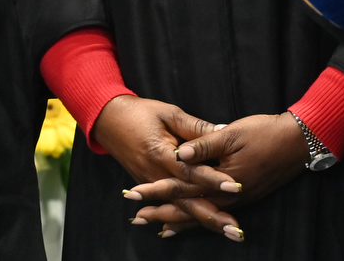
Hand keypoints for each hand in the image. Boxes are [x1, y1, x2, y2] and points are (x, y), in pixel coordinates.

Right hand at [93, 97, 240, 240]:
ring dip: (203, 220)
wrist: (108, 120)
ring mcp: (150, 183)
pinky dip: (184, 219)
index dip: (212, 179)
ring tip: (226, 230)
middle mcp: (155, 174)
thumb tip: (223, 130)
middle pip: (186, 199)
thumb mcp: (169, 113)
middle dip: (212, 214)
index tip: (234, 186)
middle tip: (234, 227)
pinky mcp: (148, 186)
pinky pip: (170, 205)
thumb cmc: (141, 113)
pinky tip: (200, 227)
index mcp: (161, 153)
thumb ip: (195, 126)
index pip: (190, 171)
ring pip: (179, 207)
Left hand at [125, 112, 310, 240]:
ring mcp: (236, 200)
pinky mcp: (242, 198)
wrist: (298, 143)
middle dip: (160, 212)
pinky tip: (188, 225)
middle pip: (187, 208)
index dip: (155, 189)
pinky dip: (197, 220)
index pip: (180, 186)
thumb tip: (178, 154)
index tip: (132, 194)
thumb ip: (203, 144)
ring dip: (177, 221)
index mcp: (220, 179)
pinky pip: (214, 214)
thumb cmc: (265, 133)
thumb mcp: (232, 134)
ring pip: (200, 215)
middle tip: (136, 218)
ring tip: (156, 228)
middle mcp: (227, 197)